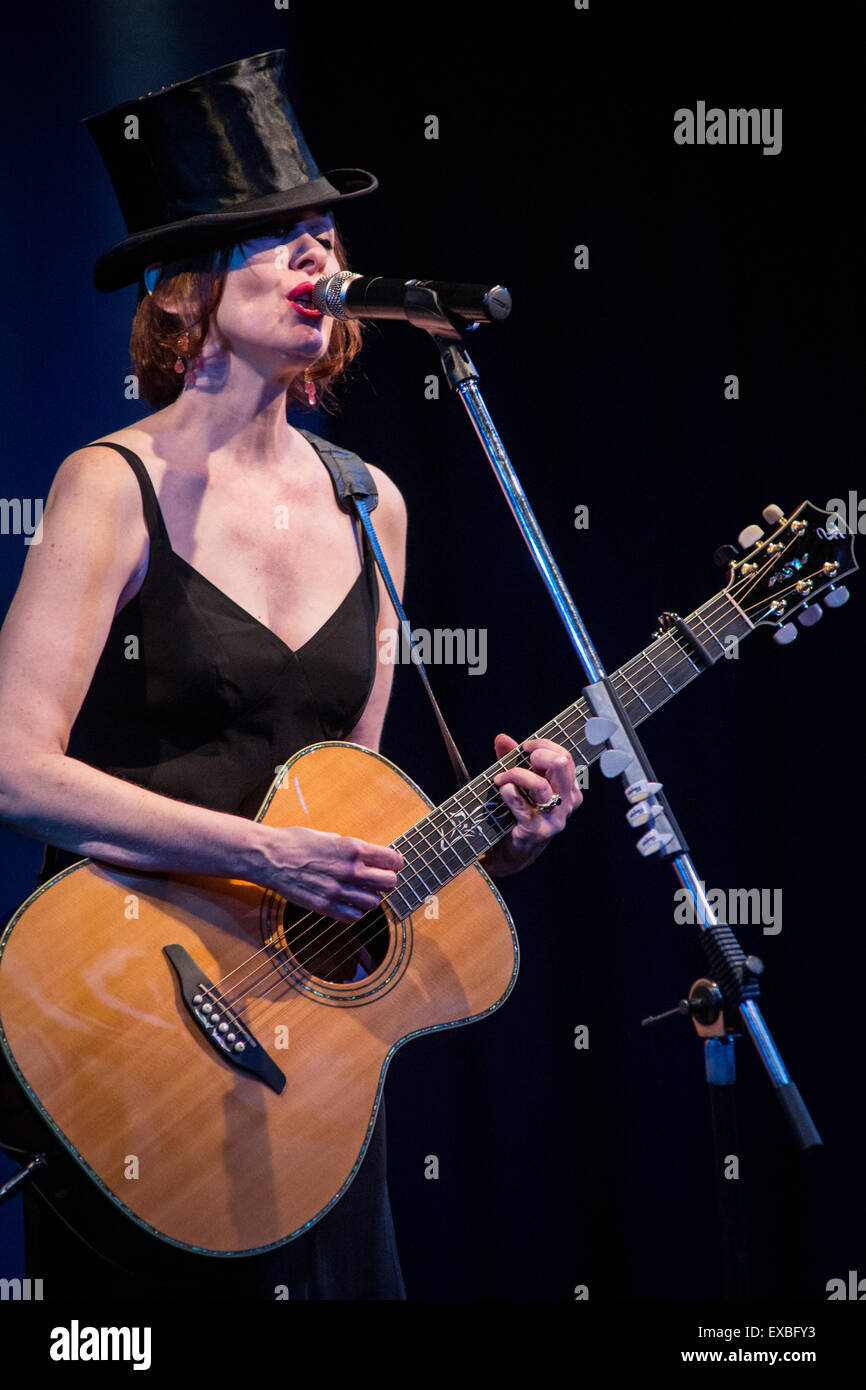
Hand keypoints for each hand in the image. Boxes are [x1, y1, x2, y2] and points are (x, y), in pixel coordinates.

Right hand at [260, 825, 402, 923]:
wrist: (270, 857)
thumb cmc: (296, 841)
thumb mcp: (330, 836)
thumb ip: (351, 848)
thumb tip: (367, 856)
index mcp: (353, 848)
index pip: (393, 860)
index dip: (395, 863)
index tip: (391, 864)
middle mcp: (350, 870)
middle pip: (390, 883)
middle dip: (387, 880)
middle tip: (379, 879)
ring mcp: (338, 890)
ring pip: (375, 902)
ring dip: (372, 897)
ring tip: (362, 892)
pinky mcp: (325, 906)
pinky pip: (354, 917)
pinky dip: (356, 912)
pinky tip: (349, 904)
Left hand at [483, 733, 582, 876]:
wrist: (514, 851)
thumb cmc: (520, 813)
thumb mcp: (520, 783)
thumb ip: (512, 759)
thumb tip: (502, 739)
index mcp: (569, 789)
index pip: (564, 757)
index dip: (544, 745)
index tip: (525, 747)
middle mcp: (567, 803)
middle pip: (560, 764)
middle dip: (537, 754)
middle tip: (520, 759)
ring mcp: (554, 819)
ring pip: (540, 785)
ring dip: (516, 775)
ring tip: (501, 779)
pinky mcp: (536, 831)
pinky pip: (522, 807)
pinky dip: (509, 794)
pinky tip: (503, 790)